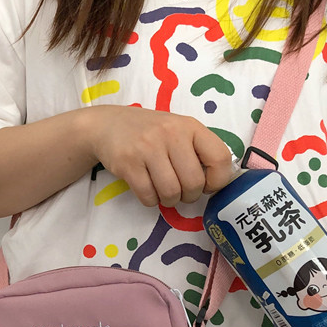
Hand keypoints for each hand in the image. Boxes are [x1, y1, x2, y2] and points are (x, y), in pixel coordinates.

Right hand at [86, 105, 233, 206]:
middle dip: (189, 196)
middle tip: (181, 192)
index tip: (207, 186)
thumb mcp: (177, 130)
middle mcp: (171, 134)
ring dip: (170, 201)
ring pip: (171, 192)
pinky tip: (148, 191)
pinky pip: (148, 196)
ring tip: (164, 193)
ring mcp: (147, 148)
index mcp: (190, 126)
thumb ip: (197, 150)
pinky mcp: (127, 164)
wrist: (107, 125)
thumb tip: (216, 182)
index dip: (217, 180)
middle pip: (194, 182)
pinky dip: (151, 200)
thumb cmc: (149, 132)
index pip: (219, 158)